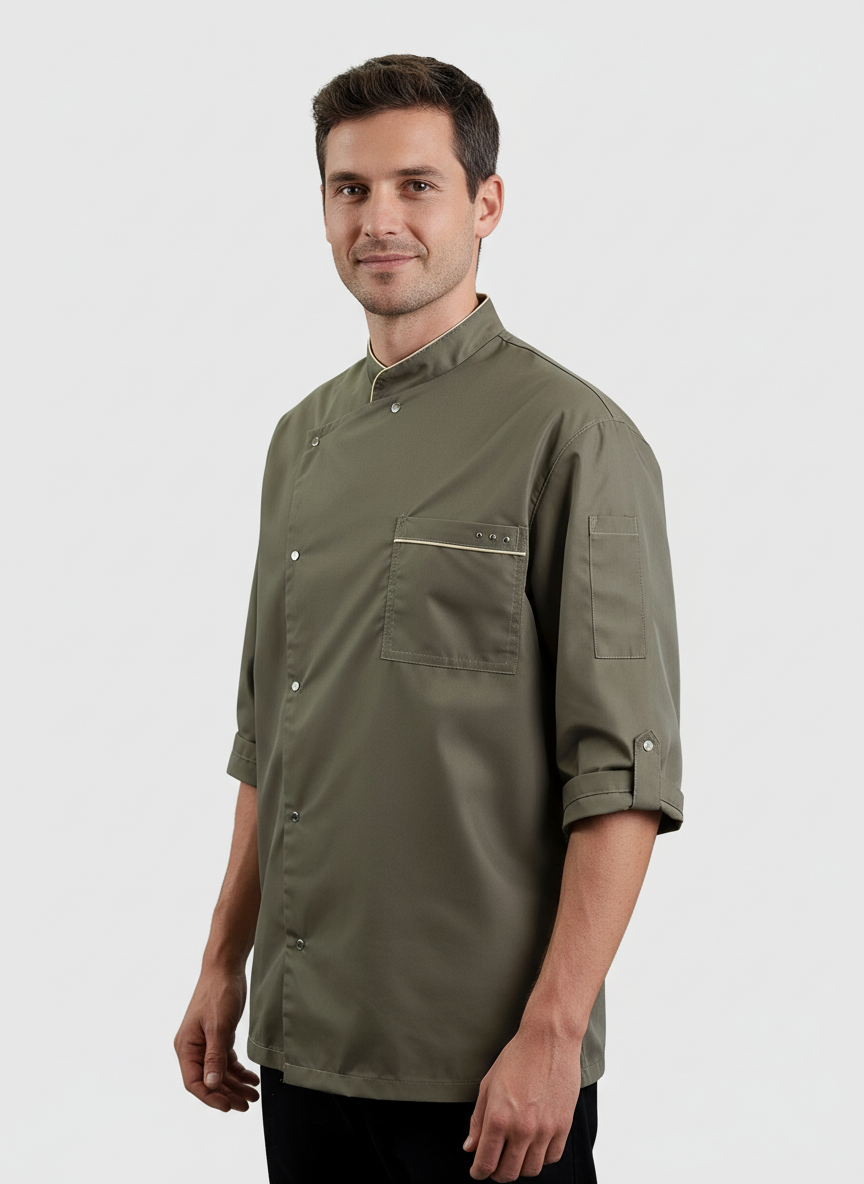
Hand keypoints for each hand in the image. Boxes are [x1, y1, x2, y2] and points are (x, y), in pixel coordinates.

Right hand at [174, 966, 259, 1111]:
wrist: (225, 969)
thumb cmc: (217, 993)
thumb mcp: (218, 1026)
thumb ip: (215, 1056)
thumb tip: (211, 1084)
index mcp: (186, 1047)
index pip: (194, 1082)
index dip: (210, 1097)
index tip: (228, 1106)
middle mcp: (194, 1048)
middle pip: (209, 1081)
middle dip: (228, 1094)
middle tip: (247, 1104)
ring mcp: (206, 1044)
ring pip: (220, 1073)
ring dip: (236, 1085)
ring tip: (253, 1095)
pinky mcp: (219, 1037)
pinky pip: (227, 1061)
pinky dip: (239, 1071)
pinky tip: (252, 1078)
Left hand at [462, 1022, 582, 1180]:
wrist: (549, 1041)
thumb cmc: (517, 1057)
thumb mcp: (488, 1085)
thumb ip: (477, 1120)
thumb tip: (470, 1146)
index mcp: (498, 1118)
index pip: (486, 1162)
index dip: (479, 1172)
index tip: (478, 1171)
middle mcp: (521, 1128)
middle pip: (508, 1173)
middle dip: (497, 1173)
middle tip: (495, 1165)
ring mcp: (544, 1129)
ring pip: (531, 1170)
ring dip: (519, 1168)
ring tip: (515, 1155)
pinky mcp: (563, 1126)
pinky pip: (552, 1157)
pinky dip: (541, 1158)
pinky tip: (534, 1147)